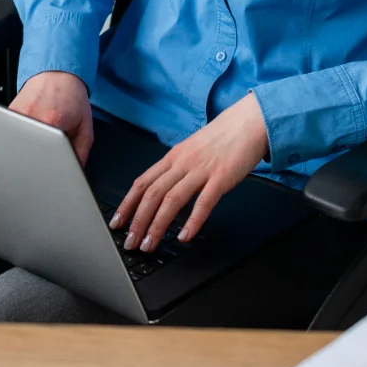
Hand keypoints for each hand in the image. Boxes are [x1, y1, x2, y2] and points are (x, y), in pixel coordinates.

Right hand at [9, 71, 93, 165]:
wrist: (57, 73)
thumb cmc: (71, 97)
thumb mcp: (85, 125)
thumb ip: (81, 152)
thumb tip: (75, 171)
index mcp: (53, 121)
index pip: (48, 156)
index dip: (51, 166)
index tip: (54, 167)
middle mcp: (33, 116)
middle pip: (31, 151)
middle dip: (40, 157)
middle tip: (48, 150)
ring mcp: (17, 113)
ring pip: (19, 143)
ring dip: (29, 147)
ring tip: (40, 135)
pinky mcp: (9, 112)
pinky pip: (12, 133)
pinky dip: (21, 136)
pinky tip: (31, 128)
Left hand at [110, 92, 268, 251]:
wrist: (248, 121)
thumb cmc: (222, 138)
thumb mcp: (192, 151)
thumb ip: (177, 170)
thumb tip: (162, 194)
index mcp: (173, 157)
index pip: (142, 183)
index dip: (127, 204)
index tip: (117, 222)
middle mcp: (182, 163)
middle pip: (152, 194)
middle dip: (138, 221)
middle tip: (129, 242)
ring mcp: (201, 170)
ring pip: (171, 199)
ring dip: (158, 225)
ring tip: (150, 244)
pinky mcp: (221, 177)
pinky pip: (204, 202)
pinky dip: (192, 221)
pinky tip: (184, 236)